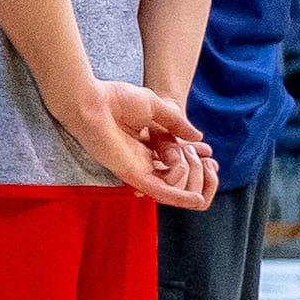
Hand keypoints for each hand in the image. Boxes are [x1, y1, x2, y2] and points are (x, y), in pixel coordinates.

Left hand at [73, 79, 217, 207]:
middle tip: (200, 153)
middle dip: (194, 164)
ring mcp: (136, 166)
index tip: (208, 151)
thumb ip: (176, 123)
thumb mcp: (155, 107)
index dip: (194, 154)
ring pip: (171, 183)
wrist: (91, 100)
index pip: (176, 155)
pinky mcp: (131, 173)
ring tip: (192, 158)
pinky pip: (158, 191)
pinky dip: (178, 198)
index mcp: (146, 141)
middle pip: (176, 170)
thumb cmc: (115, 99)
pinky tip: (196, 200)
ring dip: (189, 175)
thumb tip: (198, 137)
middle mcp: (141, 156)